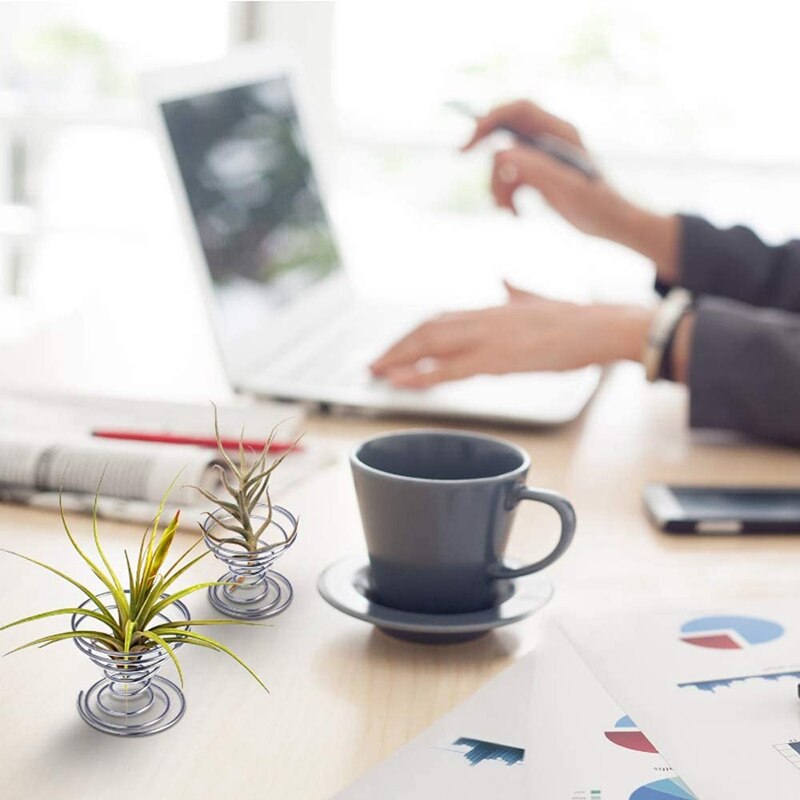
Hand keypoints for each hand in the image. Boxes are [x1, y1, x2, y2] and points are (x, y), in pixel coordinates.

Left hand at [370, 282, 654, 388]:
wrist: (601, 326)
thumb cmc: (576, 319)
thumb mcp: (537, 299)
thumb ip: (515, 291)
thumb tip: (504, 279)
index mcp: (490, 308)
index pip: (440, 318)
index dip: (412, 333)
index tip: (395, 345)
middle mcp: (482, 318)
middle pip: (426, 329)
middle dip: (396, 346)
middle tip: (373, 362)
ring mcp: (487, 338)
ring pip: (430, 345)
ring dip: (398, 358)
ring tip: (376, 371)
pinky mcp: (497, 360)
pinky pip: (448, 370)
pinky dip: (420, 376)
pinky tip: (400, 381)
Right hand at [464, 99, 679, 282]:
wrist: (614, 224)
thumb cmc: (599, 207)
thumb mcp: (568, 190)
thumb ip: (536, 170)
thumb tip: (502, 155)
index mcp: (561, 132)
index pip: (518, 110)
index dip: (490, 119)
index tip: (469, 142)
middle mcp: (550, 139)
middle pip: (506, 132)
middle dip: (488, 152)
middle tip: (461, 155)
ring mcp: (544, 157)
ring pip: (504, 161)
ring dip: (498, 186)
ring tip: (507, 210)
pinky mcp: (539, 174)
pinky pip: (511, 179)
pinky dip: (507, 196)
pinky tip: (515, 214)